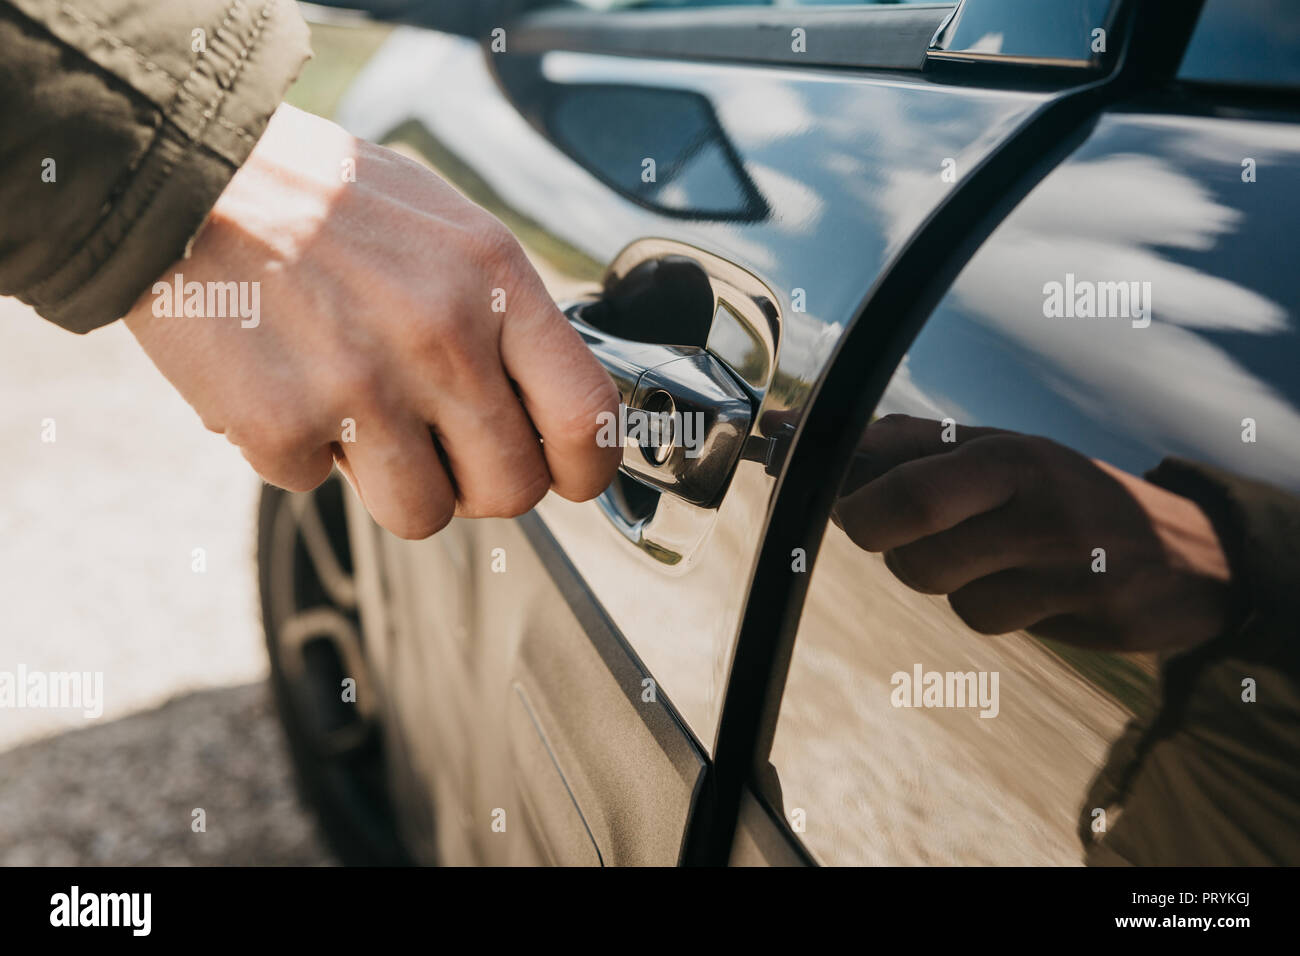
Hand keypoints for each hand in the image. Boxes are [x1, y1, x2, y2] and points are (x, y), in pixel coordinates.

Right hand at [124, 104, 619, 537]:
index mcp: (493, 281)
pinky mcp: (281, 426)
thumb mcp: (448, 227)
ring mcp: (362, 389)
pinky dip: (301, 451)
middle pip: (511, 489)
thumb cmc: (322, 197)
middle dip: (479, 481)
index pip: (585, 416)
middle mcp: (440, 339)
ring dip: (393, 479)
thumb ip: (504, 313)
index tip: (569, 476)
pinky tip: (286, 384)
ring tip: (356, 410)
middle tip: (440, 443)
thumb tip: (549, 398)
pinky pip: (317, 486)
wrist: (186, 171)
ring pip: (423, 513)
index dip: (585, 468)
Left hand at [832, 415, 1233, 651]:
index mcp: (1014, 458)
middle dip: (890, 547)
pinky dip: (989, 603)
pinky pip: (990, 622)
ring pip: (947, 595)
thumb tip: (810, 438)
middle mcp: (1042, 514)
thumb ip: (911, 446)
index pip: (907, 494)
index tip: (838, 503)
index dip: (853, 507)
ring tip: (991, 549)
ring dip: (948, 577)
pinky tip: (1027, 582)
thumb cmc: (1063, 490)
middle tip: (897, 526)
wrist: (1188, 550)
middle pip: (914, 559)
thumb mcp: (1001, 447)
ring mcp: (1069, 572)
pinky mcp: (1088, 619)